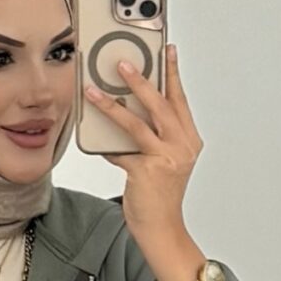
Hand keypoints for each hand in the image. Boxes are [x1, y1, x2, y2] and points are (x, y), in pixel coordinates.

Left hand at [84, 40, 202, 249]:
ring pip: (138, 124)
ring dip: (113, 105)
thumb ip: (150, 136)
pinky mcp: (147, 172)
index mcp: (189, 140)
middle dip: (141, 80)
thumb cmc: (160, 195)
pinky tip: (91, 132)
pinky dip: (105, 143)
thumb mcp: (162, 160)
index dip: (173, 73)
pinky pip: (120, 151)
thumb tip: (125, 109)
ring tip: (95, 90)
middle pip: (160, 105)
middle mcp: (182, 147)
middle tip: (123, 63)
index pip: (179, 99)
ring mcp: (166, 159)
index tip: (168, 50)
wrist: (162, 229)